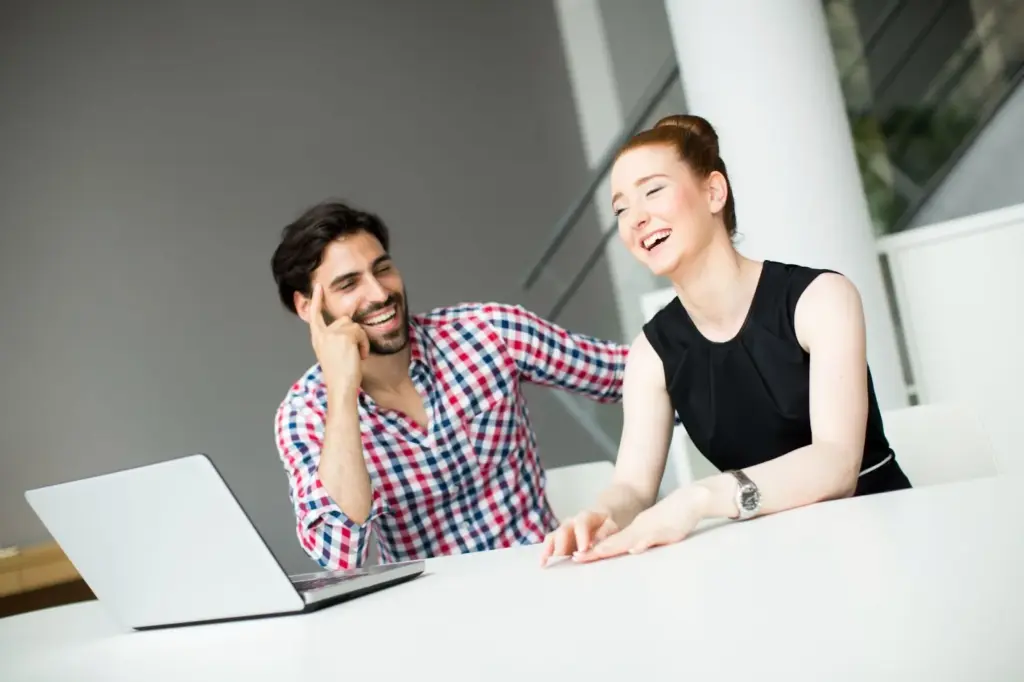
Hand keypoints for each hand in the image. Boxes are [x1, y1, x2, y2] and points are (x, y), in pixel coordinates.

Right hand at [308, 283, 369, 392]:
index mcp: (317, 339)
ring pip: (354, 326)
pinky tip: (360, 356)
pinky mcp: (344, 335)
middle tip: (356, 352)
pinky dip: (364, 344)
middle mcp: (322, 334)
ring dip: (361, 340)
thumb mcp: (332, 354)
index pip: (315, 316)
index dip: (316, 300)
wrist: (341, 387)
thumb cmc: (340, 376)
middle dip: (355, 333)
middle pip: (345, 320)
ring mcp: (332, 334)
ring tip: (357, 356)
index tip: (318, 287)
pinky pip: (361, 332)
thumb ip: (336, 339)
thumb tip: (350, 327)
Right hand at [539, 510, 618, 566]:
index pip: (582, 523)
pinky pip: (549, 546)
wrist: (599, 520)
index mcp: (585, 517)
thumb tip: (595, 543)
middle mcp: (571, 522)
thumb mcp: (611, 525)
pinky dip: (545, 554)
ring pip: (552, 537)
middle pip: (563, 530)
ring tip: (545, 561)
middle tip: (564, 558)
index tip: (583, 549)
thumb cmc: (606, 525)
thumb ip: (605, 532)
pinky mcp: (557, 541)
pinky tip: (543, 564)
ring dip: (548, 549)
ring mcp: (562, 531)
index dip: (581, 536)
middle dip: (563, 545)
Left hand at [573, 486, 709, 562]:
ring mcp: (650, 530)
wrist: (689, 500)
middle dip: (595, 552)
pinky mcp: (666, 531)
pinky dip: (643, 544)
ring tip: (597, 553)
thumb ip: (639, 541)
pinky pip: (653, 538)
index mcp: (634, 531)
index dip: (593, 551)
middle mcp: (638, 530)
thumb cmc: (672, 518)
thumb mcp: (652, 532)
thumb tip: (628, 552)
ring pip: (629, 539)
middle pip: (614, 542)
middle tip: (577, 558)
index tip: (577, 558)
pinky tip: (634, 550)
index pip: (610, 543)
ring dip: (613, 547)